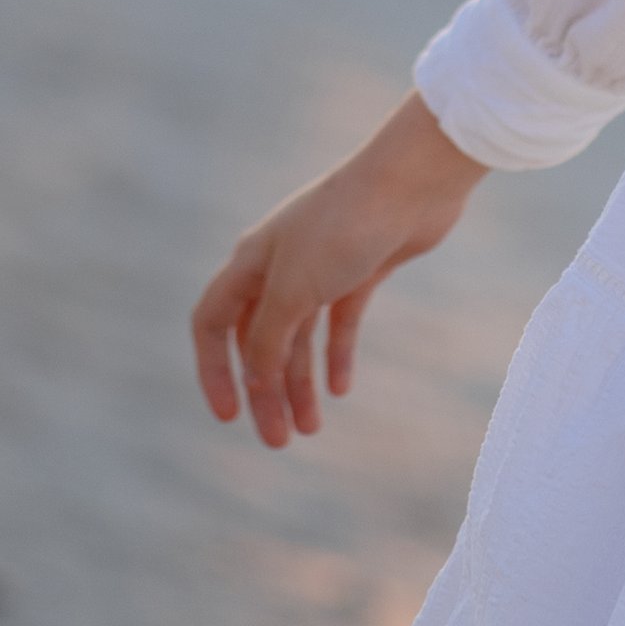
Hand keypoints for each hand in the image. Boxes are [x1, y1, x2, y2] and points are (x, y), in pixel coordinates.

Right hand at [190, 93, 488, 450]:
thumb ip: (269, 339)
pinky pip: (340, 322)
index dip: (213, 371)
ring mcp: (321, 267)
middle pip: (260, 340)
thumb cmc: (345, 228)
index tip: (228, 416)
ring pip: (300, 337)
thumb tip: (257, 380)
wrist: (412, 183)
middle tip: (278, 443)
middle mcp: (278, 265)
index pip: (212, 324)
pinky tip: (340, 389)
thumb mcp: (295, 291)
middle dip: (265, 392)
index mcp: (248, 263)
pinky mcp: (361, 268)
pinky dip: (337, 355)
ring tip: (310, 430)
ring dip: (300, 384)